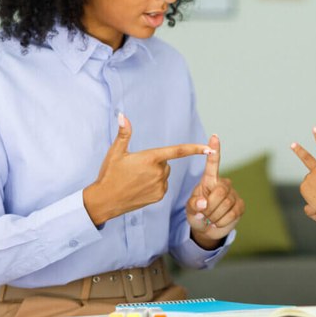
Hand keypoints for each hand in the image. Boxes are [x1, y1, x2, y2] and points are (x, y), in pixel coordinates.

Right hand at [83, 113, 213, 224]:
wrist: (104, 201)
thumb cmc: (109, 174)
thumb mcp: (115, 152)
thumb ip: (124, 133)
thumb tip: (123, 115)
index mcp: (151, 158)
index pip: (178, 151)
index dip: (196, 148)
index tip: (210, 148)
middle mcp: (158, 172)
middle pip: (165, 162)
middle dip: (155, 163)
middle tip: (135, 169)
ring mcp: (160, 186)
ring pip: (164, 174)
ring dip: (154, 174)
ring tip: (135, 179)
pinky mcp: (159, 196)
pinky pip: (162, 186)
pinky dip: (154, 185)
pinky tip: (139, 188)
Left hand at [187, 135, 244, 248]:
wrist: (207, 228)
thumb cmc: (198, 213)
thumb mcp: (191, 209)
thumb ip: (194, 205)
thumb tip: (204, 203)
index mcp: (209, 180)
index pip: (213, 164)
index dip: (214, 150)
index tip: (214, 137)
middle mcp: (223, 184)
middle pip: (220, 191)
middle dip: (210, 206)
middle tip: (203, 214)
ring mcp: (233, 194)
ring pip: (226, 203)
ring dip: (214, 215)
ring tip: (209, 218)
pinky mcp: (240, 205)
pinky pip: (232, 213)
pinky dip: (221, 221)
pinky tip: (217, 222)